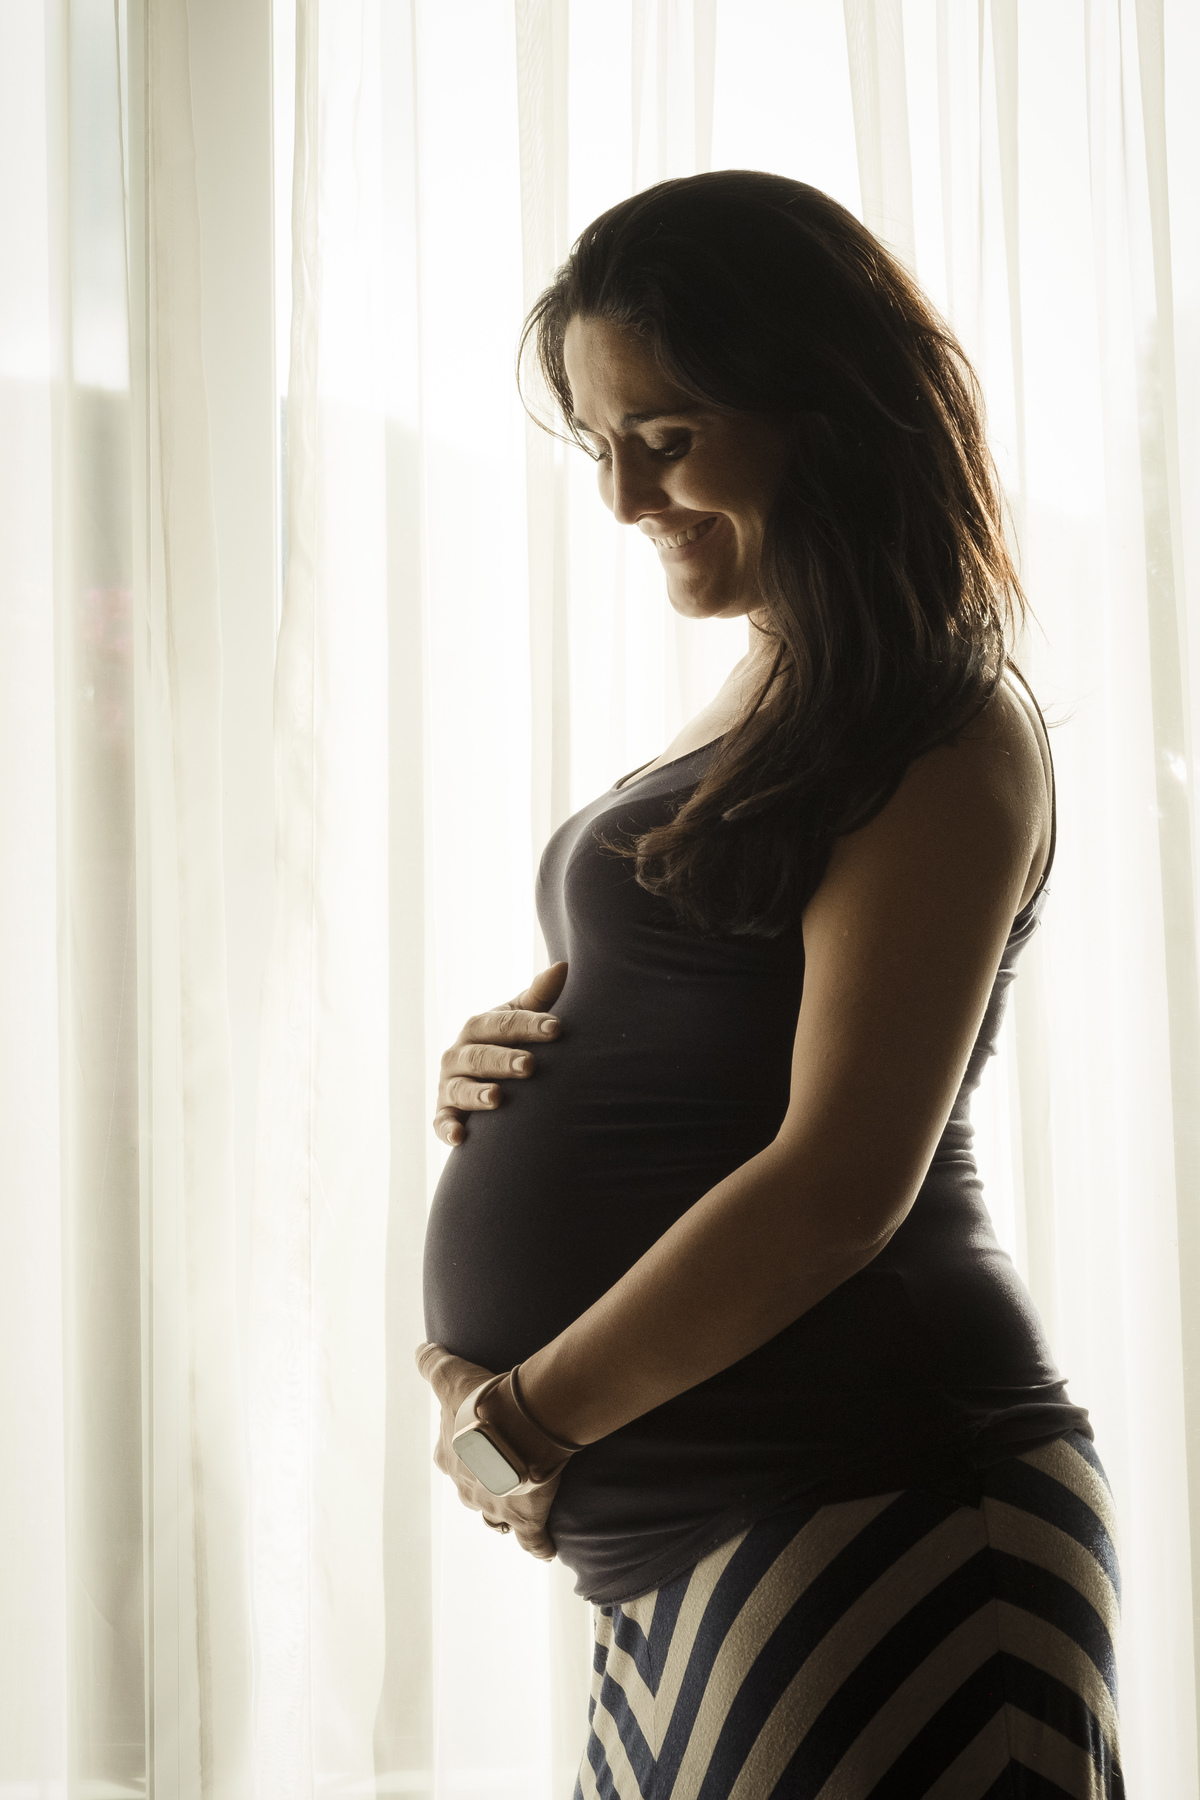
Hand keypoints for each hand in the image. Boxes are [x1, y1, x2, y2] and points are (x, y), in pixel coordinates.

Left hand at [415, 1342, 567, 1559]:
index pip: (451, 1458)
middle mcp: (467, 1488)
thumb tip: (420, 1350)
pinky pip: (532, 1542)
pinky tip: (546, 1547)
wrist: (516, 1426)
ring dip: (504, 1513)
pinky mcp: (526, 1520)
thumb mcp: (450, 1376)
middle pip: (473, 1490)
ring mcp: (496, 1508)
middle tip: (503, 1469)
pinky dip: (540, 1545)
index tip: (479, 1441)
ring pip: (496, 1518)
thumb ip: (432, 1363)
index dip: (464, 1452)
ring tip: (519, 1503)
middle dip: (484, 1484)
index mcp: (449, 1458)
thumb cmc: (480, 1402)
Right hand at [433, 961, 567, 1146]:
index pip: (502, 1023)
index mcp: (478, 1027)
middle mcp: (458, 1054)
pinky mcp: (444, 1113)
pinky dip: (447, 1129)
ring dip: (476, 1093)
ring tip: (498, 1097)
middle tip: (530, 1065)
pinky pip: (440, 1122)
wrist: (487, 1078)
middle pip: (480, 1056)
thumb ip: (540, 997)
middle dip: (504, 1060)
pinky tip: (460, 1137)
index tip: (557, 1028)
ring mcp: (449, 1084)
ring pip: (459, 1088)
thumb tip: (562, 966)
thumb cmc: (511, 1044)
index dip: (529, 1025)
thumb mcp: (522, 1019)